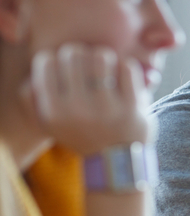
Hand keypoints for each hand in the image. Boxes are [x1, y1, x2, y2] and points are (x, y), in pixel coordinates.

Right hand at [30, 44, 151, 155]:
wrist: (116, 162)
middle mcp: (78, 109)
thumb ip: (31, 98)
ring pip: (101, 56)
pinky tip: (121, 75)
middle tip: (85, 64)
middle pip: (73, 53)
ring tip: (104, 66)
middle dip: (79, 53)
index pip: (47, 61)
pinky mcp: (133, 106)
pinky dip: (125, 66)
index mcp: (54, 111)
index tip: (64, 65)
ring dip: (103, 56)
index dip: (56, 57)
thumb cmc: (81, 134)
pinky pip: (127, 67)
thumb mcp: (48, 123)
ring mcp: (108, 107)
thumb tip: (34, 71)